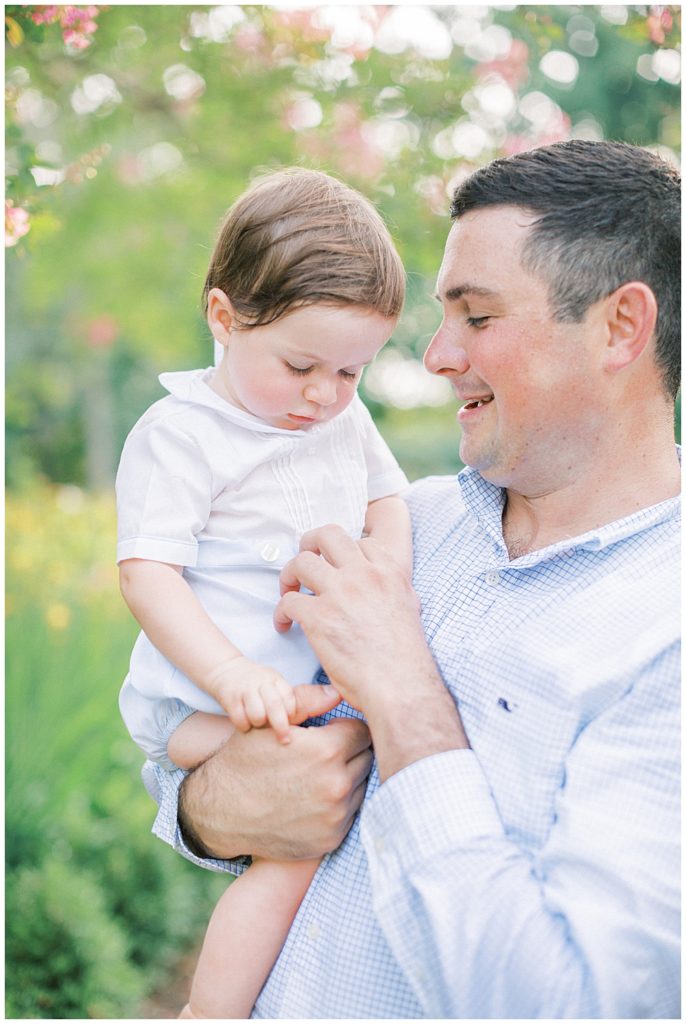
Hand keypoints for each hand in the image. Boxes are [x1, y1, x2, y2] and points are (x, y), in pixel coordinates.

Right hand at [179, 685, 373, 859]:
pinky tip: (315, 800)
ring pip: (361, 786)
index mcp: (326, 751)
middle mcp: (337, 785)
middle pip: (367, 758)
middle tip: (326, 755)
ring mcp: (336, 816)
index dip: (345, 729)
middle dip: (350, 753)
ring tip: (318, 778)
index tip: (332, 734)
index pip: (362, 732)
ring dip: (348, 779)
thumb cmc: (244, 762)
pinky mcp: (331, 838)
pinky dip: (339, 806)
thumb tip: (339, 692)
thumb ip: (308, 702)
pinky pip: (350, 814)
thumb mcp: (269, 725)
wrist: (220, 814)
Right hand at [207, 656, 310, 743]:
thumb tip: (338, 696)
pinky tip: (246, 727)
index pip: (290, 699)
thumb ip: (307, 699)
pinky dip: (244, 725)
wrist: (226, 671)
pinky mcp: (230, 697)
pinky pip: (240, 718)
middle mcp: (263, 682)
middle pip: (276, 706)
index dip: (292, 714)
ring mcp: (245, 689)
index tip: (292, 723)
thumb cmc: (261, 688)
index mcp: (278, 680)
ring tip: (260, 728)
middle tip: (285, 740)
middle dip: (281, 725)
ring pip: (258, 714)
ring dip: (260, 724)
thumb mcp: (282, 689)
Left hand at [274, 526, 428, 715]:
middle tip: (304, 563)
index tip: (336, 568)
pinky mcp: (319, 617)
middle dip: (309, 544)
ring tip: (288, 592)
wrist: (400, 686)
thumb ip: (393, 590)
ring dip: (289, 576)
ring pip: (301, 562)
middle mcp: (364, 575)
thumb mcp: (409, 608)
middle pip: (327, 535)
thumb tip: (386, 588)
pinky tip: (284, 624)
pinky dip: (281, 612)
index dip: (344, 553)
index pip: (361, 542)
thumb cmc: (406, 658)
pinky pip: (288, 601)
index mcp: (389, 572)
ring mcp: (340, 593)